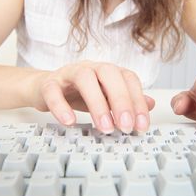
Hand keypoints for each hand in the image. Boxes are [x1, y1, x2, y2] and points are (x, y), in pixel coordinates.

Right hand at [31, 61, 154, 133]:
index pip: (128, 78)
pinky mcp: (48, 83)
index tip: (142, 125)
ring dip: (97, 104)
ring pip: (84, 78)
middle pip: (109, 73)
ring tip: (105, 128)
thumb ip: (127, 100)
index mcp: (107, 71)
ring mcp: (68, 73)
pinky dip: (61, 106)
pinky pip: (53, 91)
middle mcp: (90, 68)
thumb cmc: (78, 93)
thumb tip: (151, 104)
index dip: (137, 101)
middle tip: (126, 126)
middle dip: (121, 99)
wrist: (44, 88)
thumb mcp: (105, 97)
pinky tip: (70, 122)